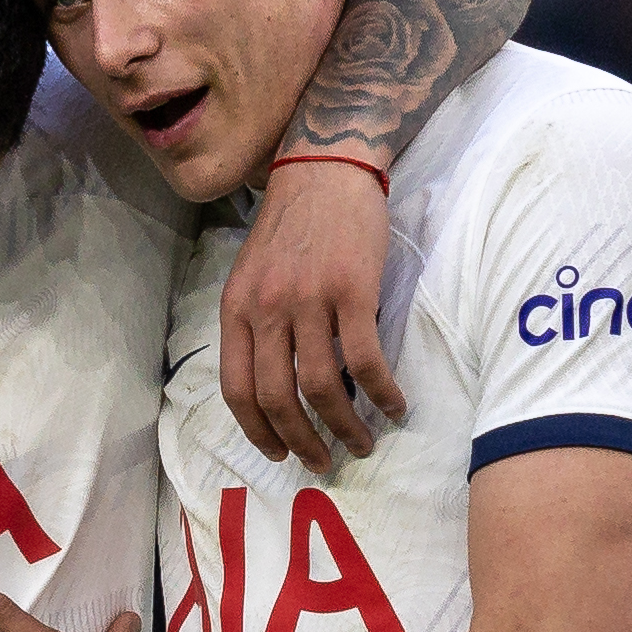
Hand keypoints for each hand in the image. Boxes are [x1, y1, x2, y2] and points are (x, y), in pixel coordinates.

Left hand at [221, 156, 405, 472]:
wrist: (325, 169)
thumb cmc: (292, 225)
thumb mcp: (253, 276)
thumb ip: (257, 325)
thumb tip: (276, 387)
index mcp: (237, 309)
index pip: (238, 389)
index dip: (258, 432)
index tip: (279, 454)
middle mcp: (267, 309)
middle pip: (278, 398)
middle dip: (301, 441)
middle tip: (323, 462)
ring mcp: (309, 300)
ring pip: (322, 386)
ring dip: (344, 425)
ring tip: (362, 442)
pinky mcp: (353, 291)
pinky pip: (366, 359)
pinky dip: (381, 391)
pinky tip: (394, 406)